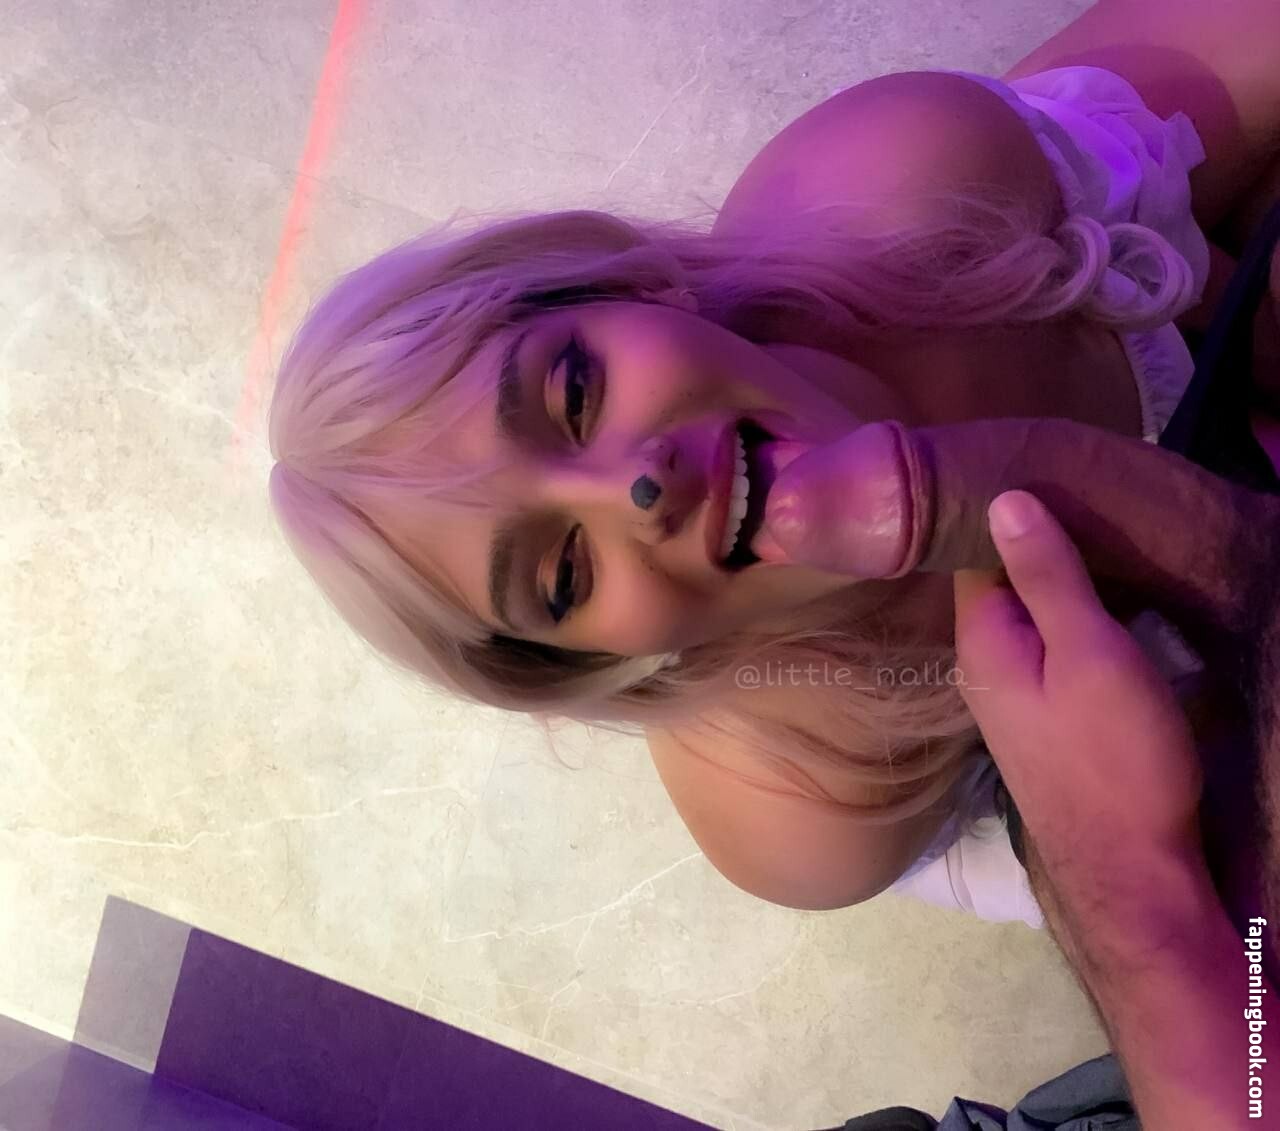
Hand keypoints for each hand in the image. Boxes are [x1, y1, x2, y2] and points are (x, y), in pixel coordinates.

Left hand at [952, 489, 1204, 876]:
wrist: (1130, 870)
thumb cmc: (1113, 759)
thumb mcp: (1090, 652)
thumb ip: (1046, 576)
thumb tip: (1002, 496)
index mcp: (981, 641)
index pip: (971, 551)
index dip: (1005, 510)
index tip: (1049, 470)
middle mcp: (981, 665)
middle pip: (999, 581)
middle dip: (1038, 543)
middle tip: (1091, 498)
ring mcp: (1010, 695)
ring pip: (1028, 615)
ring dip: (1059, 582)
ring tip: (1106, 538)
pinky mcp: (1042, 717)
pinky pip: (1048, 646)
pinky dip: (1072, 619)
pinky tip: (1108, 601)